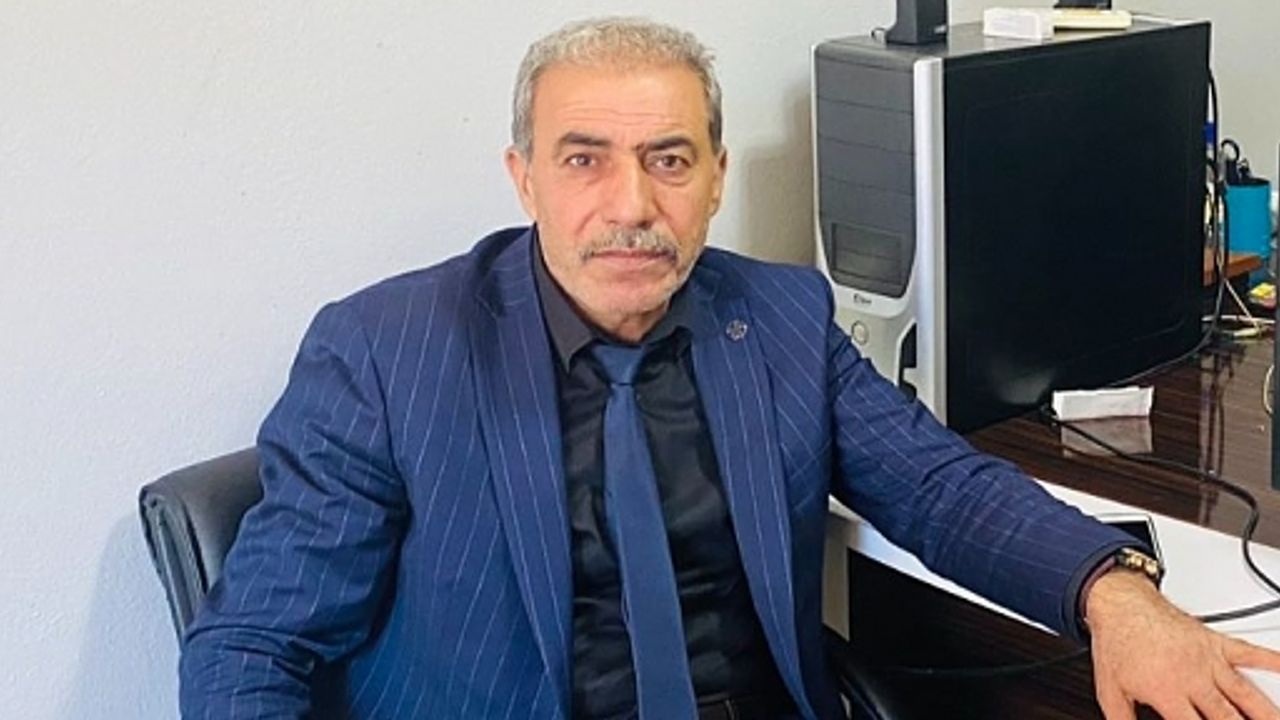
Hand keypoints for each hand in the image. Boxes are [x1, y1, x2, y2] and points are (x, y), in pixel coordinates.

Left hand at [1086, 569, 1279, 718]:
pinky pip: (1250, 653)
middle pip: (1228, 717)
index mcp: (1166, 692)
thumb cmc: (1117, 643)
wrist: (1121, 605)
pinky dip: (1273, 661)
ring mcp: (1208, 659)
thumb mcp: (1109, 691)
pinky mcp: (1215, 642)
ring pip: (1245, 694)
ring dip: (1265, 712)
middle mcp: (1192, 677)